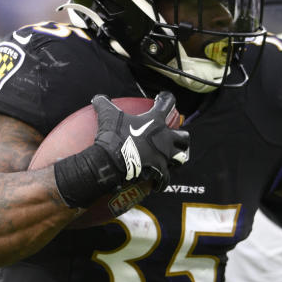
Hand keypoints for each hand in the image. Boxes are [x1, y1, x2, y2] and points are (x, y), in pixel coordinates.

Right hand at [55, 92, 190, 207]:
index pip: (168, 103)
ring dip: (177, 158)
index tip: (164, 98)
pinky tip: (158, 183)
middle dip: (181, 138)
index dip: (166, 99)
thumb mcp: (107, 115)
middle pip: (184, 137)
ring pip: (181, 157)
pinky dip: (162, 182)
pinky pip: (166, 178)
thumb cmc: (113, 135)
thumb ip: (104, 103)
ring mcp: (164, 155)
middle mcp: (165, 137)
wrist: (111, 159)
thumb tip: (97, 97)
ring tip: (170, 160)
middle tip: (173, 138)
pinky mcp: (160, 170)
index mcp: (156, 121)